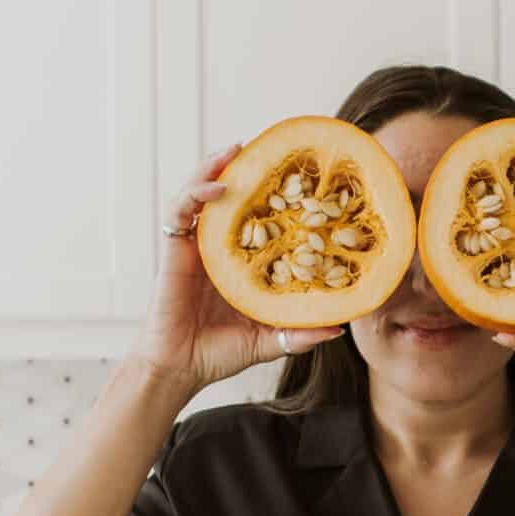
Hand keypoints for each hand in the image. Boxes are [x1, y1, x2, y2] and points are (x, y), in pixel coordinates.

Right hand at [127, 146, 346, 393]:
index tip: (301, 176)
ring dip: (216, 167)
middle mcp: (219, 246)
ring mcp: (196, 245)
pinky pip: (180, 211)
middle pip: (230, 196)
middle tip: (266, 146)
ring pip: (202, 193)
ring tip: (235, 150)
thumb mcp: (272, 340)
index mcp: (242, 260)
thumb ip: (301, 332)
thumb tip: (340, 327)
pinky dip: (195, 193)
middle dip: (245, 168)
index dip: (275, 195)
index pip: (260, 217)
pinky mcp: (174, 249)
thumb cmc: (221, 353)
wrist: (181, 369)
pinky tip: (215, 187)